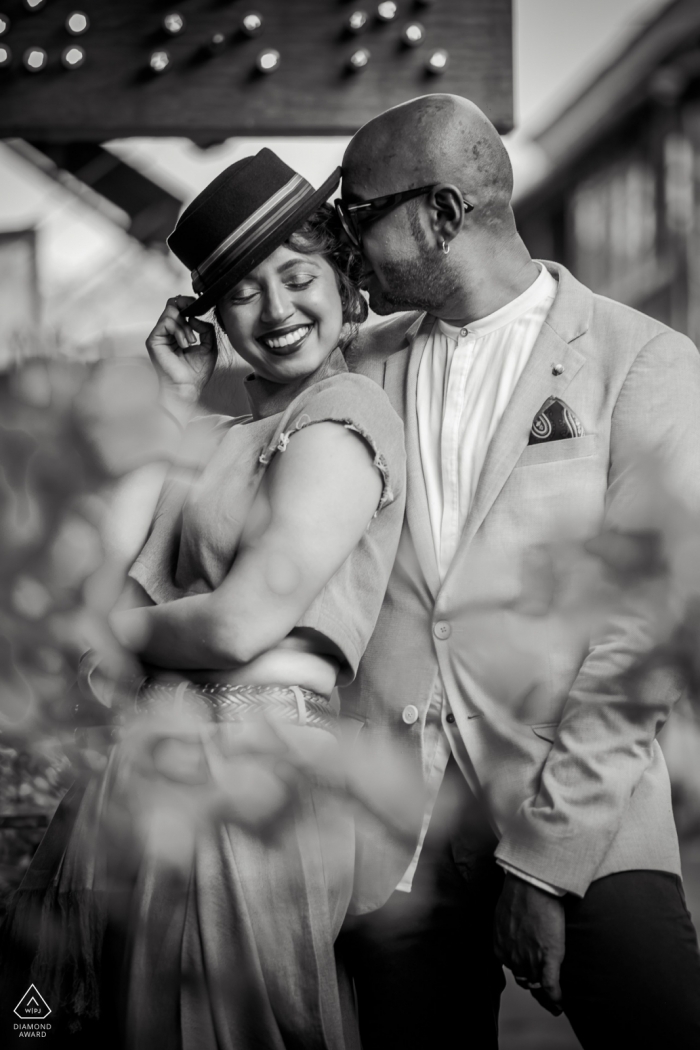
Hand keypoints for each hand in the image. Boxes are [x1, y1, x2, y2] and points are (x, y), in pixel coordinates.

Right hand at [146, 295, 217, 408]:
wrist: (188, 388)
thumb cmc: (196, 372)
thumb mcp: (209, 346)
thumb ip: (206, 329)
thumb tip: (194, 317)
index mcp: (178, 332)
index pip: (179, 308)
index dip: (189, 303)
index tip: (199, 307)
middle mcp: (167, 332)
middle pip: (173, 304)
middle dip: (187, 307)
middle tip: (195, 318)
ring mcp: (160, 335)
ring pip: (171, 311)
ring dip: (185, 326)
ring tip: (190, 342)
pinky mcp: (154, 340)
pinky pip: (167, 322)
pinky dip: (179, 331)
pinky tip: (185, 344)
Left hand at [494, 873, 565, 1015]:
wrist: (531, 885)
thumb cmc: (519, 892)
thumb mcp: (504, 914)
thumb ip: (507, 929)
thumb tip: (514, 929)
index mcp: (500, 947)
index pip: (512, 968)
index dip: (524, 972)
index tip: (531, 975)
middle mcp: (513, 957)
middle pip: (524, 980)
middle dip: (534, 986)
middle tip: (544, 993)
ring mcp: (530, 958)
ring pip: (537, 986)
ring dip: (546, 996)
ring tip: (554, 1002)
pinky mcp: (548, 956)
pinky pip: (550, 985)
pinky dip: (555, 997)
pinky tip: (560, 1003)